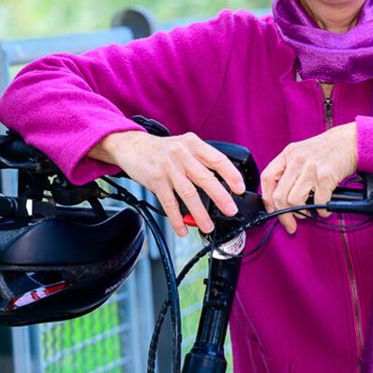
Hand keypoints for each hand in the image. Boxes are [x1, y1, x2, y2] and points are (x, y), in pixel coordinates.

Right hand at [90, 131, 245, 235]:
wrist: (132, 145)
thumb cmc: (162, 150)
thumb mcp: (184, 146)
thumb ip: (200, 160)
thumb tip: (221, 183)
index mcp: (194, 144)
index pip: (218, 159)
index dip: (232, 175)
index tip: (240, 188)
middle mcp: (182, 154)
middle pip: (206, 178)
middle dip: (221, 197)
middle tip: (230, 210)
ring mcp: (168, 167)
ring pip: (189, 193)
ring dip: (200, 213)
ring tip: (207, 226)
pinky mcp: (155, 179)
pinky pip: (169, 202)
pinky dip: (177, 218)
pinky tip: (182, 228)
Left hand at [260, 123, 357, 234]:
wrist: (348, 141)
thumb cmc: (326, 150)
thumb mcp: (301, 153)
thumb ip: (289, 170)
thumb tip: (279, 197)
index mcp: (288, 154)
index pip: (267, 178)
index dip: (267, 198)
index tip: (272, 210)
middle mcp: (297, 160)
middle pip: (279, 195)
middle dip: (283, 216)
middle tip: (290, 223)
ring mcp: (311, 169)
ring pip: (294, 201)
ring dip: (301, 213)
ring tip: (308, 212)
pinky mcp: (326, 177)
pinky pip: (318, 203)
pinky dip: (321, 212)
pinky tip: (323, 209)